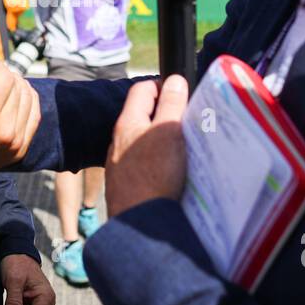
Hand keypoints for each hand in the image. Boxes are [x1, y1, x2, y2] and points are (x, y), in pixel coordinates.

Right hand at [0, 49, 40, 180]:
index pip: (4, 76)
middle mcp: (3, 130)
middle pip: (18, 86)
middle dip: (6, 75)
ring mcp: (14, 142)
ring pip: (29, 98)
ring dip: (17, 86)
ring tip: (2, 85)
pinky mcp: (20, 149)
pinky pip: (34, 115)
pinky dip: (27, 101)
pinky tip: (13, 98)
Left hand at [104, 75, 189, 216]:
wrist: (139, 224)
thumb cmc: (154, 175)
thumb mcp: (168, 132)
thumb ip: (171, 105)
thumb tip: (174, 79)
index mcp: (127, 124)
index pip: (142, 89)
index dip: (163, 86)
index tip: (182, 95)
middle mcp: (118, 142)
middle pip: (142, 116)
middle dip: (164, 114)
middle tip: (186, 121)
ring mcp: (120, 165)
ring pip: (141, 142)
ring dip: (160, 141)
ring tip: (181, 148)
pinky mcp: (126, 185)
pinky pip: (142, 165)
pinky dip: (156, 162)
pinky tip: (170, 173)